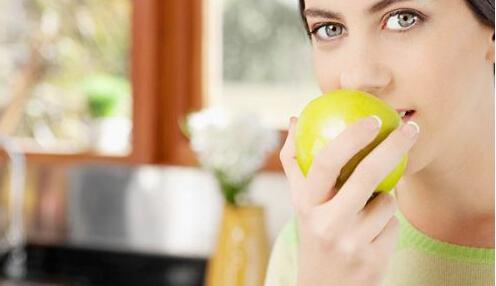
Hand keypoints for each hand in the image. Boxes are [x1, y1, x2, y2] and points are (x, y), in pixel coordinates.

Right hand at [279, 116, 418, 285]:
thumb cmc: (314, 233)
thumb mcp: (300, 202)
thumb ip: (295, 161)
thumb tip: (295, 119)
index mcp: (305, 204)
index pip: (326, 162)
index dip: (351, 137)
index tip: (373, 118)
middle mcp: (326, 223)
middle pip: (367, 176)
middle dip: (394, 146)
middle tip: (412, 128)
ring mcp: (351, 243)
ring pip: (386, 202)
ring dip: (383, 200)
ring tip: (364, 214)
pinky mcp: (373, 259)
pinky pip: (393, 224)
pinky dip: (386, 223)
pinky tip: (370, 235)